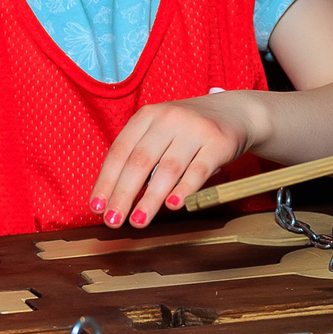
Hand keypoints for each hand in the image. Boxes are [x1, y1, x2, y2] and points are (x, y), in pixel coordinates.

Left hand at [89, 93, 257, 226]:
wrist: (235, 112)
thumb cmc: (188, 130)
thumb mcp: (160, 132)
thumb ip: (140, 157)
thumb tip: (114, 197)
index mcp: (146, 116)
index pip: (119, 151)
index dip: (106, 181)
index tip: (97, 207)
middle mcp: (168, 119)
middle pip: (140, 161)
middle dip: (123, 194)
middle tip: (113, 220)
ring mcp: (194, 130)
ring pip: (167, 169)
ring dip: (151, 199)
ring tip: (138, 221)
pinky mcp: (218, 143)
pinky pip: (198, 170)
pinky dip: (184, 189)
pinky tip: (173, 206)